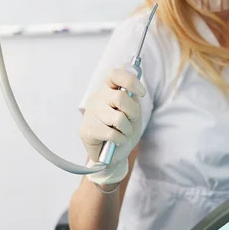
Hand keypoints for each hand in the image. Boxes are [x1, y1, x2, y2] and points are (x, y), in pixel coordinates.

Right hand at [80, 68, 145, 184]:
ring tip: (123, 132)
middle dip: (133, 112)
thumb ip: (132, 97)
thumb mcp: (133, 112)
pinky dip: (120, 140)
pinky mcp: (86, 130)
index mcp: (108, 89)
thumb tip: (132, 76)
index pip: (115, 74)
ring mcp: (90, 113)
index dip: (130, 81)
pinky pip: (112, 134)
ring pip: (118, 118)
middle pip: (120, 97)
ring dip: (127, 129)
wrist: (114, 154)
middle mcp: (97, 98)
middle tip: (131, 120)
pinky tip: (116, 141)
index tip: (142, 93)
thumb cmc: (123, 130)